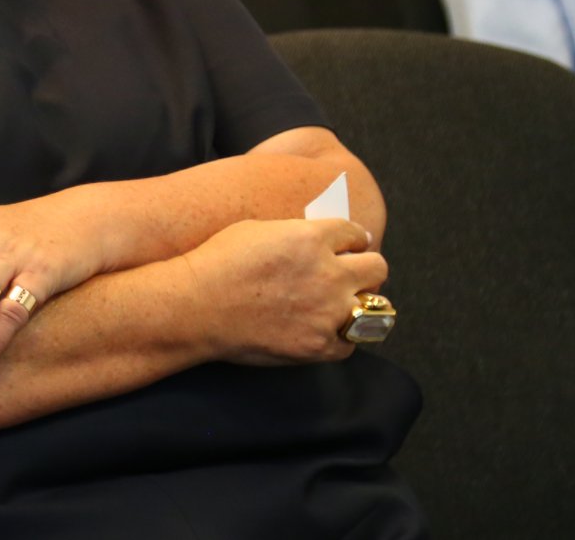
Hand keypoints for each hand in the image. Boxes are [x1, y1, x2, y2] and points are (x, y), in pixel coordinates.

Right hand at [186, 218, 386, 365]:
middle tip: (352, 273)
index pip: (356, 233)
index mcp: (312, 238)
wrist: (197, 306)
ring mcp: (327, 313)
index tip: (349, 246)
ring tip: (345, 304)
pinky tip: (326, 329)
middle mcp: (328, 274)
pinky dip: (343, 336)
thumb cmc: (218, 262)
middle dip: (365, 267)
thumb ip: (299, 234)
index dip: (352, 239)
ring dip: (362, 303)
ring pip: (375, 307)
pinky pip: (351, 343)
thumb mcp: (260, 229)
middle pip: (377, 267)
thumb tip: (318, 240)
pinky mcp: (318, 345)